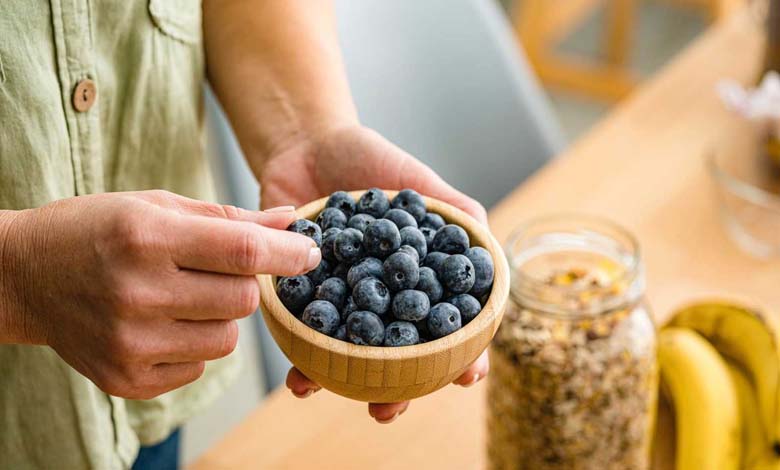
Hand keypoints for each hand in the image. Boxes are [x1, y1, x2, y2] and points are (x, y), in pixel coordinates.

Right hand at [0, 190, 318, 398]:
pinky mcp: (127, 379)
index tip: (311, 253)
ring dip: (221, 316)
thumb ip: (229, 218)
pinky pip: (199, 366)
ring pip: (227, 339)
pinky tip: (161, 322)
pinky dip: (194, 344)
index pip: (242, 253)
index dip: (287, 254)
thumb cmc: (98, 229)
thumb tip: (292, 222)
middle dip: (246, 284)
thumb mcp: (157, 206)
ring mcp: (130, 343)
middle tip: (219, 269)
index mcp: (146, 237)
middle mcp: (137, 293)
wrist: (25, 276)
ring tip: (184, 295)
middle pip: (243, 300)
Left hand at [258, 125, 489, 422]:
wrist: (304, 143)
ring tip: (333, 395)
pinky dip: (300, 355)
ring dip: (342, 382)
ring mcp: (341, 298)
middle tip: (390, 409)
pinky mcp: (301, 294)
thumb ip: (451, 208)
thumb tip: (486, 240)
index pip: (446, 322)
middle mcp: (381, 294)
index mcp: (415, 275)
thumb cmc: (367, 159)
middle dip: (396, 387)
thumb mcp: (414, 180)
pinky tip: (298, 374)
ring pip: (347, 352)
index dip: (460, 351)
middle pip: (396, 351)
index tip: (468, 375)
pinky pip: (302, 332)